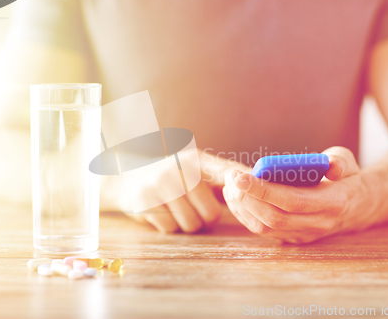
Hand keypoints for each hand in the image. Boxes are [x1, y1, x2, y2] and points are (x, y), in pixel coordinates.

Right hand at [126, 149, 250, 232]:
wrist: (127, 177)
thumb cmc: (172, 178)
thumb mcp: (194, 170)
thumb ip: (222, 178)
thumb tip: (261, 189)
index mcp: (196, 159)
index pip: (228, 171)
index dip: (244, 186)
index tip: (258, 196)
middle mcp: (179, 168)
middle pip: (212, 212)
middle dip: (207, 218)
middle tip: (196, 209)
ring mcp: (160, 184)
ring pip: (192, 224)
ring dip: (189, 224)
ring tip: (178, 209)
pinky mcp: (144, 201)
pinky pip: (171, 229)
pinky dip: (170, 227)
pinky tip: (162, 211)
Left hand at [223, 147, 377, 242]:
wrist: (358, 206)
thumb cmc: (346, 177)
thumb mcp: (348, 162)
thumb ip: (338, 162)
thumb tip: (331, 167)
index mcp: (332, 202)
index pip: (292, 200)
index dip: (263, 190)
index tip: (240, 177)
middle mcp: (318, 223)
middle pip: (273, 218)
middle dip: (246, 198)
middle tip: (230, 178)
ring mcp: (305, 234)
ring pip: (265, 228)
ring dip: (241, 207)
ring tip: (228, 186)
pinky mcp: (294, 238)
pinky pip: (264, 231)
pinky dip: (245, 215)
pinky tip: (235, 198)